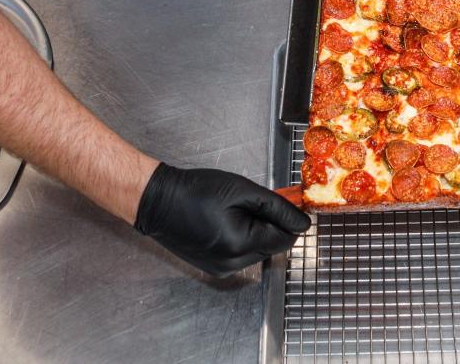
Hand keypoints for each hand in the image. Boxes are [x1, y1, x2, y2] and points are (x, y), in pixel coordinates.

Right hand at [133, 163, 310, 276]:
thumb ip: (275, 206)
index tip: (288, 202)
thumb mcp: (240, 190)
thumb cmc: (195, 191)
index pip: (284, 238)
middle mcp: (232, 264)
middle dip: (270, 224)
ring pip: (258, 251)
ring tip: (235, 210)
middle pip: (272, 246)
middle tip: (254, 201)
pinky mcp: (214, 268)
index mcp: (240, 244)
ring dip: (257, 231)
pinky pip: (241, 255)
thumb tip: (302, 222)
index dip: (289, 219)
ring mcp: (222, 269)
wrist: (158, 202)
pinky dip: (242, 239)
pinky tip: (226, 221)